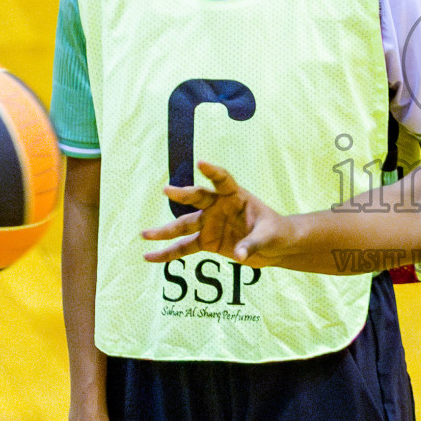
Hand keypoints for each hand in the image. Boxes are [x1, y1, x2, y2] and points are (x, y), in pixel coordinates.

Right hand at [141, 161, 284, 264]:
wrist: (275, 246)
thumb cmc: (275, 232)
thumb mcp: (269, 236)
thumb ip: (253, 244)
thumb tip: (241, 255)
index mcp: (236, 196)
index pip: (223, 180)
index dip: (213, 172)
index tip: (200, 164)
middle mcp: (218, 206)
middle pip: (198, 199)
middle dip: (183, 195)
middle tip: (167, 190)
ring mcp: (209, 223)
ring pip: (184, 225)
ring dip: (164, 231)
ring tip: (144, 234)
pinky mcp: (206, 241)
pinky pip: (184, 247)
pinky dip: (167, 253)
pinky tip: (150, 257)